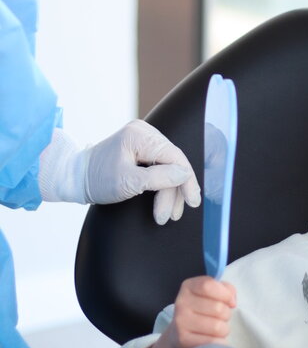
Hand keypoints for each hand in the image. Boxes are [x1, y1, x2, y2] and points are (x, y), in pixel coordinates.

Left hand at [39, 122, 200, 223]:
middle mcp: (144, 132)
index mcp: (139, 135)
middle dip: (174, 191)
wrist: (75, 178)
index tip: (192, 200)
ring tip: (166, 214)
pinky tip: (164, 199)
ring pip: (169, 167)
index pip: (174, 157)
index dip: (186, 180)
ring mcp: (143, 139)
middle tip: (170, 215)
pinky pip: (160, 166)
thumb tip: (185, 174)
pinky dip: (163, 184)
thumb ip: (158, 178)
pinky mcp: (141, 149)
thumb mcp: (127, 183)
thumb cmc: (95, 179)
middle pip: (173, 163)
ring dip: (169, 192)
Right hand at [165, 276, 236, 347]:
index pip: (208, 285)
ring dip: (223, 330)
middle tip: (220, 318)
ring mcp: (180, 322)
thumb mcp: (213, 293)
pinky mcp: (183, 340)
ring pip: (217, 327)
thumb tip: (232, 302)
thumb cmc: (203, 310)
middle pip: (218, 308)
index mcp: (188, 287)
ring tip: (216, 329)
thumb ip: (226, 290)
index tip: (230, 302)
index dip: (225, 294)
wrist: (182, 334)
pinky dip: (219, 342)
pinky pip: (213, 342)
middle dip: (226, 315)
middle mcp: (181, 303)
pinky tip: (213, 340)